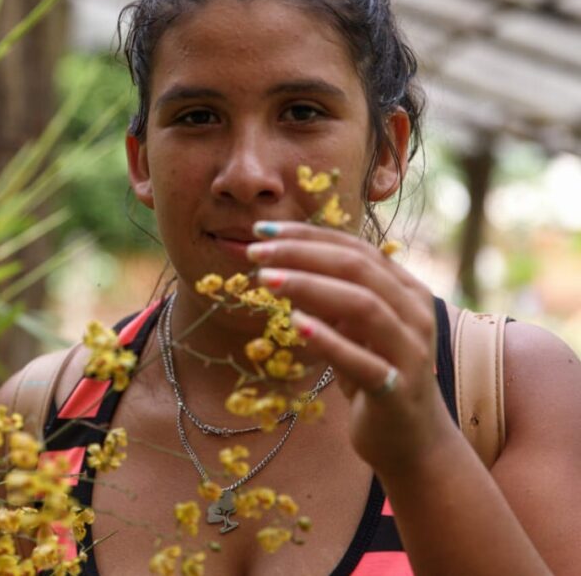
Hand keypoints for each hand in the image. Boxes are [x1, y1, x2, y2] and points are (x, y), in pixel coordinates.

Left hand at [246, 221, 458, 474]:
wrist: (412, 440)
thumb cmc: (375, 372)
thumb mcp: (351, 328)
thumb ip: (327, 296)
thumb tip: (277, 264)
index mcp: (405, 289)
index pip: (355, 247)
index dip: (307, 235)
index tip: (261, 230)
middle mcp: (415, 313)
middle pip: (357, 267)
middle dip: (302, 253)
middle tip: (255, 251)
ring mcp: (411, 351)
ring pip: (363, 305)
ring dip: (309, 287)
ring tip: (265, 280)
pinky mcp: (397, 389)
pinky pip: (363, 360)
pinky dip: (328, 339)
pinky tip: (295, 325)